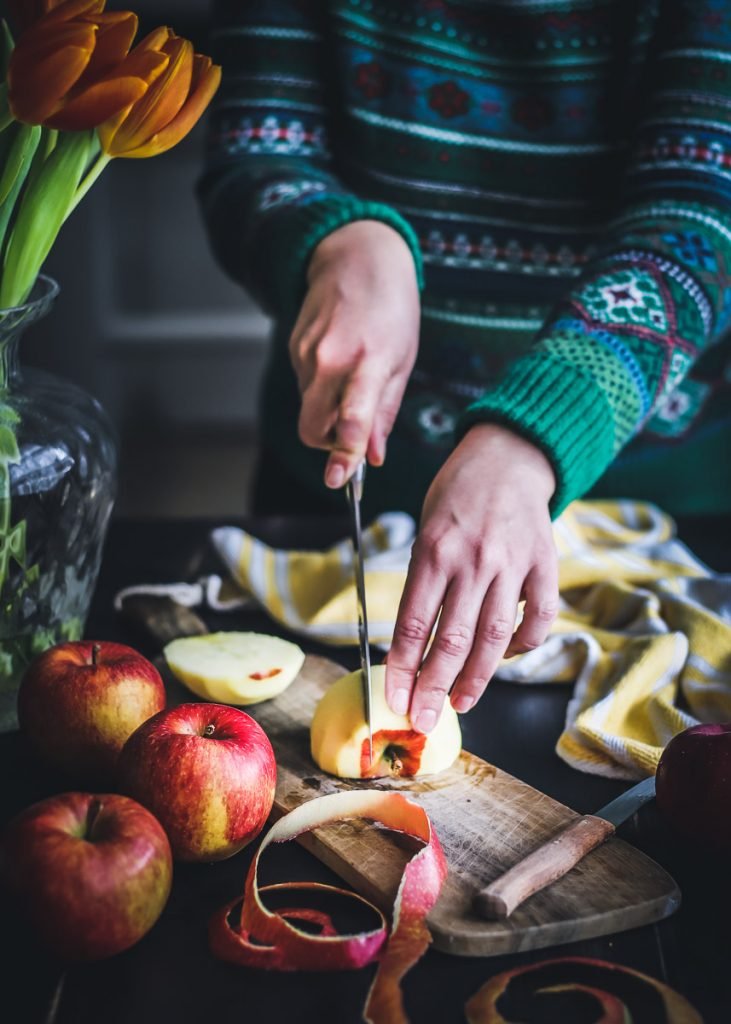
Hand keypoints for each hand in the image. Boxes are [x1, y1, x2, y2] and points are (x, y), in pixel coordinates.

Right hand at [290, 220, 419, 485]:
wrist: (357, 257)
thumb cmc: (391, 310)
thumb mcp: (401, 362)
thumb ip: (385, 413)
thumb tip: (374, 456)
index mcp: (369, 362)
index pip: (354, 419)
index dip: (345, 455)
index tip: (339, 479)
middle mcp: (331, 358)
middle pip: (313, 427)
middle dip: (328, 444)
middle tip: (352, 436)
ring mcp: (307, 353)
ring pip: (309, 408)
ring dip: (328, 412)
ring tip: (352, 381)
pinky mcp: (294, 347)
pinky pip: (305, 387)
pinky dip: (321, 390)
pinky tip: (338, 364)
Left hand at [385, 424, 558, 731]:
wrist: (508, 456)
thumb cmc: (455, 496)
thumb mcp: (425, 530)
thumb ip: (423, 583)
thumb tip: (412, 644)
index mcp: (433, 551)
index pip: (412, 625)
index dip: (402, 669)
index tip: (395, 700)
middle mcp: (472, 561)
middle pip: (451, 641)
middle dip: (434, 689)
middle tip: (423, 721)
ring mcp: (512, 564)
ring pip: (493, 638)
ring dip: (476, 679)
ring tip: (460, 703)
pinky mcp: (545, 564)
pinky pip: (538, 617)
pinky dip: (523, 644)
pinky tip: (505, 658)